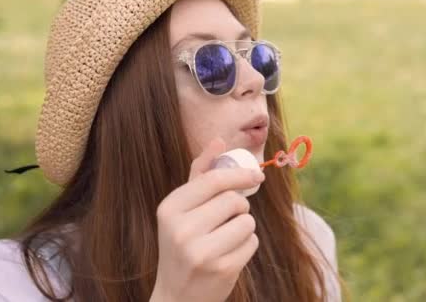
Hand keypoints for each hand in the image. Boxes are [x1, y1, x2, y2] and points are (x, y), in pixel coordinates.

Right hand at [150, 137, 264, 301]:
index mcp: (169, 209)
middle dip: (239, 207)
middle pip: (234, 200)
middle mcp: (181, 229)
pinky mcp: (221, 268)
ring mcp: (201, 251)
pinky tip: (229, 254)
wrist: (177, 296)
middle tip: (226, 219)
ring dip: (244, 227)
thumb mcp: (182, 209)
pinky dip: (247, 246)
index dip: (240, 174)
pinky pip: (252, 242)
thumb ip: (200, 174)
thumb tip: (219, 140)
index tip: (256, 176)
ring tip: (225, 239)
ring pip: (247, 221)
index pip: (213, 180)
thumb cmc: (182, 244)